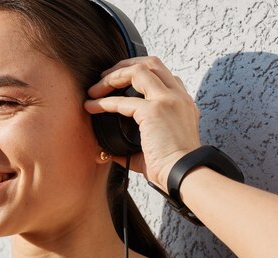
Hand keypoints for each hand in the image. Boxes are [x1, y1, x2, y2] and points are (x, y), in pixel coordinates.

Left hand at [85, 56, 200, 192]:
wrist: (186, 175)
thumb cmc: (172, 168)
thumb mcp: (157, 149)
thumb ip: (136, 145)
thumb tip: (111, 152)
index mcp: (183, 103)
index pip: (164, 75)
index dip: (140, 73)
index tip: (120, 82)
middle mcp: (178, 97)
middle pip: (151, 63)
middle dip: (124, 66)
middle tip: (104, 77)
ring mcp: (168, 100)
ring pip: (138, 71)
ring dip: (113, 76)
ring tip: (95, 88)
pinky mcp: (154, 111)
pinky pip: (122, 101)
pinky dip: (104, 102)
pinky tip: (91, 106)